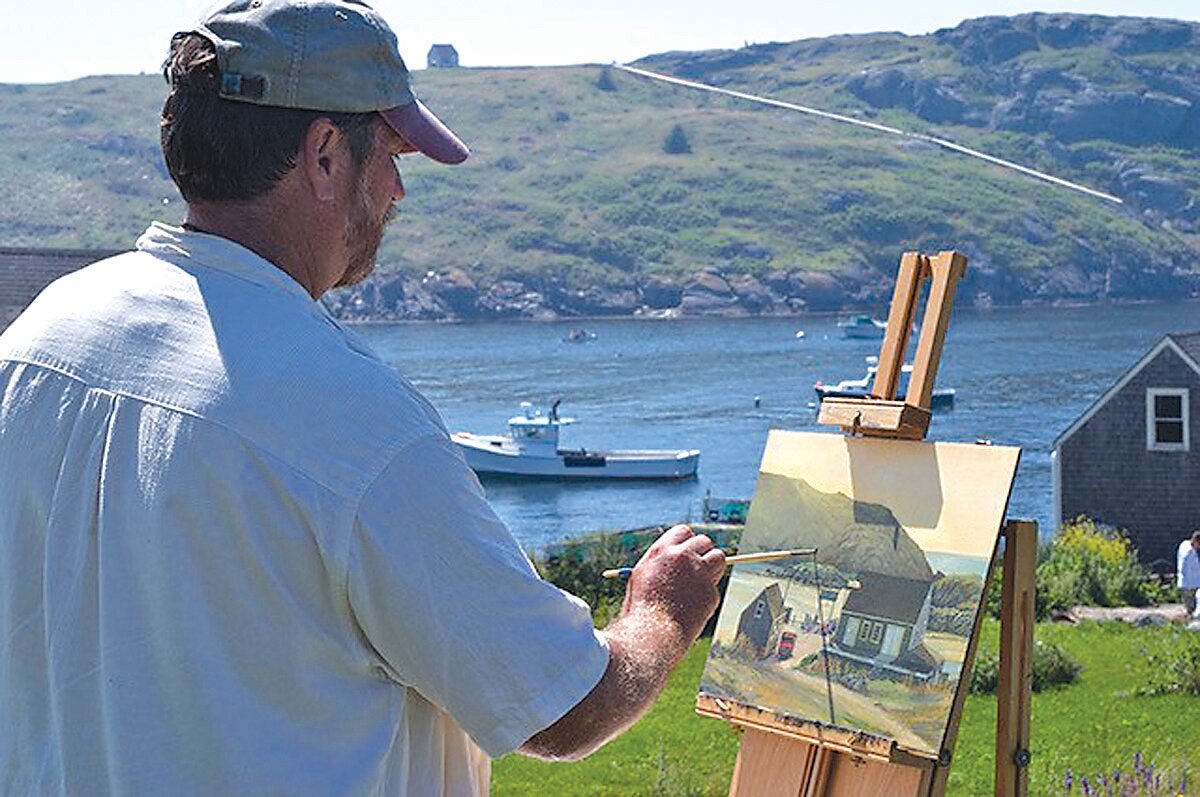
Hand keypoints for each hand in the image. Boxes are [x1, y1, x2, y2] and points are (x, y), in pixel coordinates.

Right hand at [622, 524, 725, 643]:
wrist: (651, 634)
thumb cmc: (641, 610)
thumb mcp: (642, 578)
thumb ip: (660, 564)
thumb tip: (673, 558)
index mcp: (661, 551)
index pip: (684, 531)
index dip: (688, 542)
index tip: (689, 552)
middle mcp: (682, 557)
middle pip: (704, 541)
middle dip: (704, 552)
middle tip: (700, 567)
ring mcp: (698, 573)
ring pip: (719, 558)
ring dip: (713, 568)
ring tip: (700, 585)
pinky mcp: (710, 592)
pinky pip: (714, 589)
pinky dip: (707, 597)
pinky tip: (693, 609)